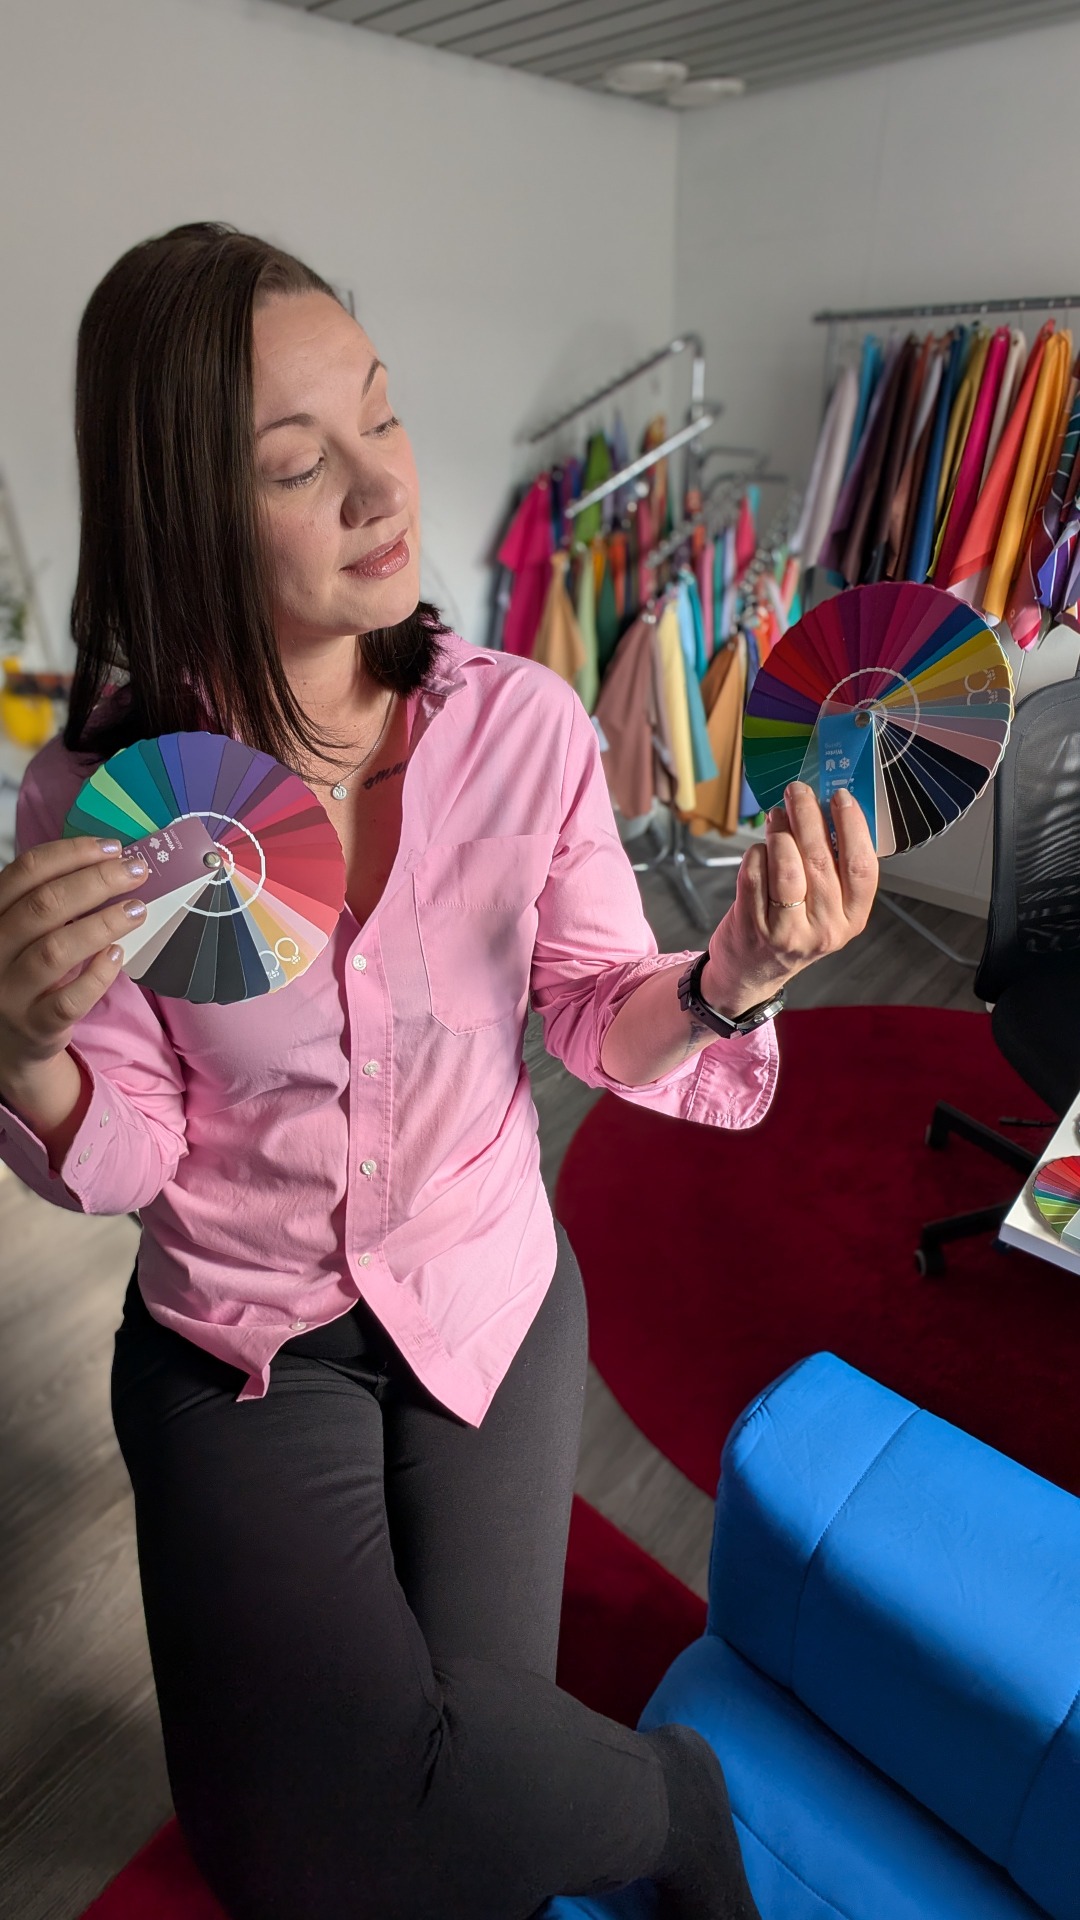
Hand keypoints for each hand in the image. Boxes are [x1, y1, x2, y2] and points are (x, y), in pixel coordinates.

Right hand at [0, 836, 149, 1092]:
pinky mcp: (35, 1025)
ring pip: (55, 950)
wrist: (12, 1040)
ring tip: (137, 909)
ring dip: (102, 924)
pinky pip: (69, 999)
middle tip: (136, 871)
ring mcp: (10, 991)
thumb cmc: (26, 972)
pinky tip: (118, 955)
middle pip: (43, 906)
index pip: (24, 872)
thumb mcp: (24, 931)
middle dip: (96, 882)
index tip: (112, 847)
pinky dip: (97, 975)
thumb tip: (112, 863)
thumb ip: (52, 901)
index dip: (71, 854)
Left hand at [700, 782, 878, 1016]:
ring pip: (786, 867)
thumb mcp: (826, 908)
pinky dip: (754, 854)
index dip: (853, 827)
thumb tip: (828, 808)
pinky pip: (753, 876)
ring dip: (779, 832)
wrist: (751, 972)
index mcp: (852, 918)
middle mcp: (825, 929)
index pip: (862, 868)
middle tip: (798, 790)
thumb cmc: (793, 927)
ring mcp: (787, 931)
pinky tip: (758, 848)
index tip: (841, 796)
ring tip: (776, 815)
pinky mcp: (753, 927)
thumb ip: (833, 869)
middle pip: (820, 860)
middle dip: (808, 816)